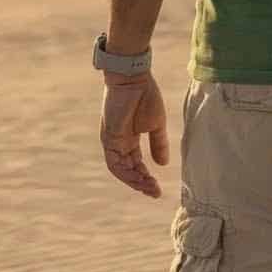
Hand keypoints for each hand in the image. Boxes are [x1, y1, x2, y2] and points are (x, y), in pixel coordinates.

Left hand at [100, 75, 169, 197]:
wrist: (133, 78)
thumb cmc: (145, 96)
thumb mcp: (156, 124)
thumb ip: (158, 144)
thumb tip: (163, 164)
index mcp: (129, 140)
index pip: (136, 164)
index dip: (146, 178)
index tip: (158, 190)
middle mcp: (118, 143)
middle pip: (128, 170)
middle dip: (141, 183)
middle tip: (155, 193)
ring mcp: (112, 142)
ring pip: (121, 170)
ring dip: (135, 181)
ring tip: (150, 189)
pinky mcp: (108, 139)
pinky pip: (115, 163)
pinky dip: (127, 173)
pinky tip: (140, 179)